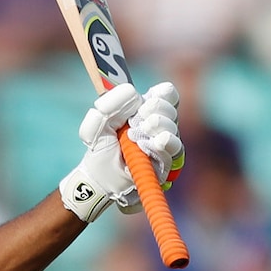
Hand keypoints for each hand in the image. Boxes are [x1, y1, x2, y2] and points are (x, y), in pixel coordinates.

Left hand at [60, 82, 183, 221]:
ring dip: (157, 126)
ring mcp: (164, 145)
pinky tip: (146, 145)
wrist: (99, 177)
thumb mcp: (98, 122)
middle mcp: (158, 127)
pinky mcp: (166, 164)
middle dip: (156, 109)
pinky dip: (160, 145)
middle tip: (136, 118)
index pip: (166, 95)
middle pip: (170, 110)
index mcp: (144, 111)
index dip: (163, 94)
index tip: (148, 98)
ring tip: (136, 133)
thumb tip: (134, 92)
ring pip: (172, 129)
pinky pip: (172, 151)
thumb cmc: (100, 147)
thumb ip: (110, 103)